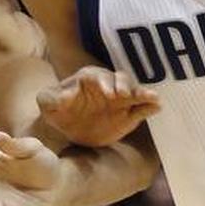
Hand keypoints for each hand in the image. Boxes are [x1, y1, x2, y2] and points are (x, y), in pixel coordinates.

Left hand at [37, 66, 159, 146]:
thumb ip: (50, 98)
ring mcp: (120, 100)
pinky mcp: (128, 114)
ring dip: (143, 93)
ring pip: (134, 92)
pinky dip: (150, 106)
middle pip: (119, 79)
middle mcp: (107, 86)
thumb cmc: (58, 111)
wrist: (70, 129)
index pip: (97, 76)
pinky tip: (157, 106)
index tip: (109, 93)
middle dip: (124, 85)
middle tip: (126, 95)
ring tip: (154, 97)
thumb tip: (65, 96)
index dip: (104, 82)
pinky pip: (142, 109)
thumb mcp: (47, 104)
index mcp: (88, 80)